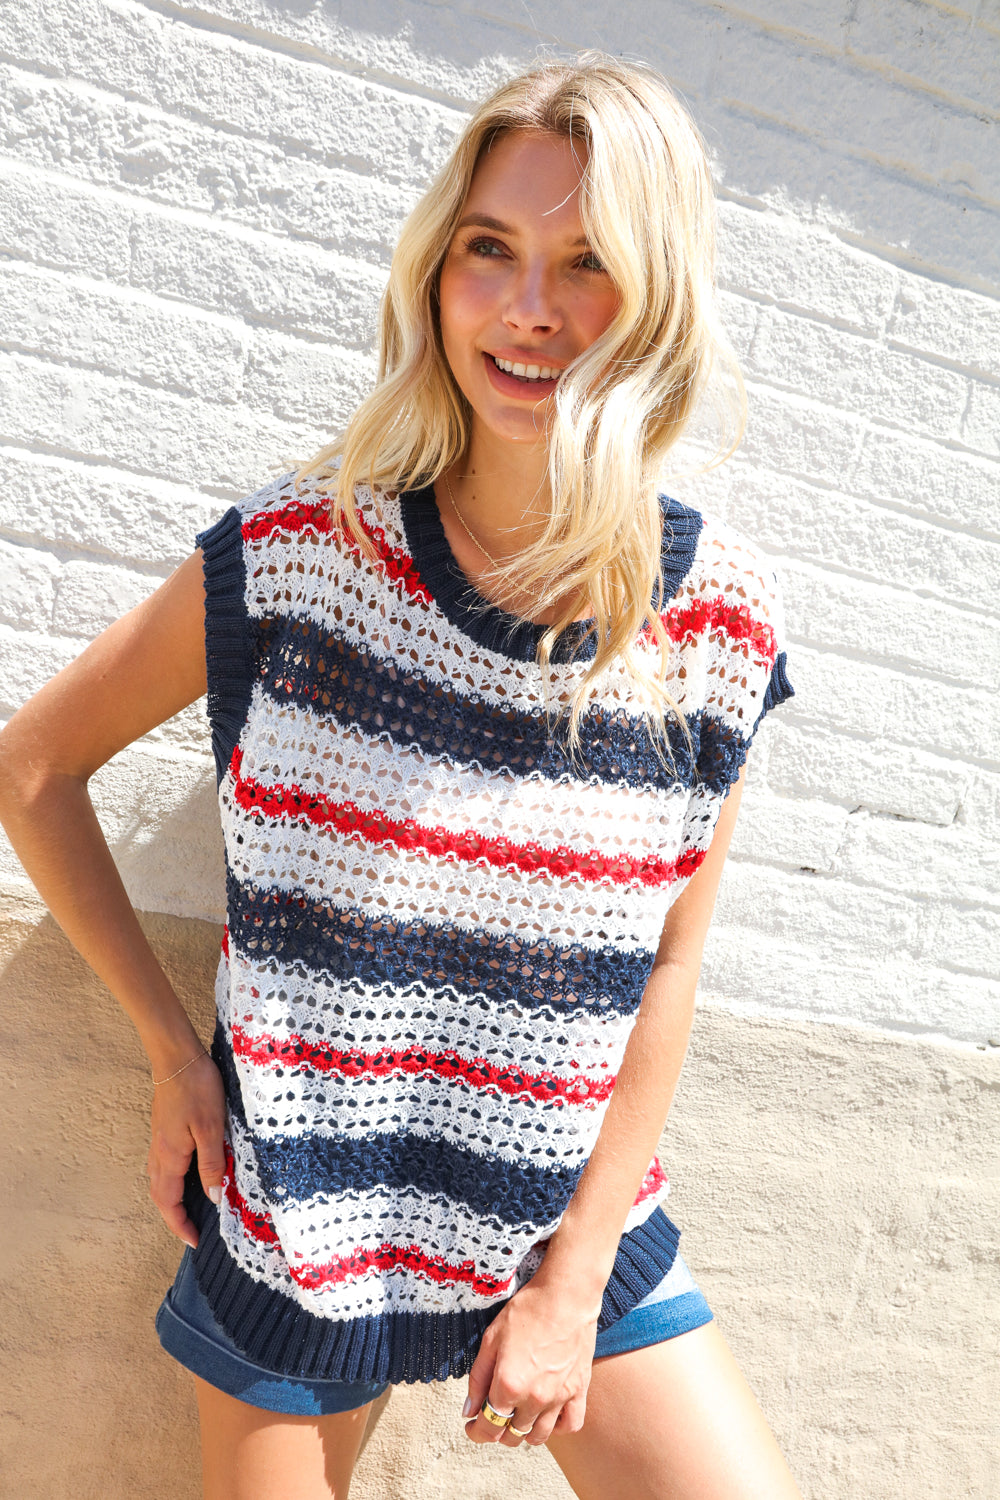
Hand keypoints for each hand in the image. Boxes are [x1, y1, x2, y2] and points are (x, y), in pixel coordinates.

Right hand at [146, 1051, 225, 1247]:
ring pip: (160, 1183)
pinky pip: (164, 1167)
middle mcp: (159, 1154)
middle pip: (160, 1197)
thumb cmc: (197, 1088)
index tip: (194, 1241)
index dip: (180, 1226)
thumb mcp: (212, 1128)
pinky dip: (173, 1183)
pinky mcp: (164, 1131)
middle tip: (193, 1233)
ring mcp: (159, 1142)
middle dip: (174, 1219)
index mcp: (170, 1157)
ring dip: (172, 1202)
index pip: (169, 1203)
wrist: (177, 1058)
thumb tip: (214, 1197)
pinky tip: (188, 1178)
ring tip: (191, 1213)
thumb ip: (212, 1164)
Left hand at [462, 1271, 600, 1449]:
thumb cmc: (527, 1310)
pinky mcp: (579, 1391)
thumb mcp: (491, 1339)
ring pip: (538, 1437)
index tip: (471, 1425)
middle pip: (511, 1435)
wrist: (567, 1295)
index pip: (487, 1428)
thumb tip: (469, 1411)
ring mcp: (559, 1397)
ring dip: (523, 1432)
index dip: (475, 1432)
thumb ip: (478, 1379)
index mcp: (508, 1385)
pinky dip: (556, 1428)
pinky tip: (547, 1414)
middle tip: (492, 1413)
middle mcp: (534, 1398)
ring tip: (517, 1415)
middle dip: (496, 1429)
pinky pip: (570, 1426)